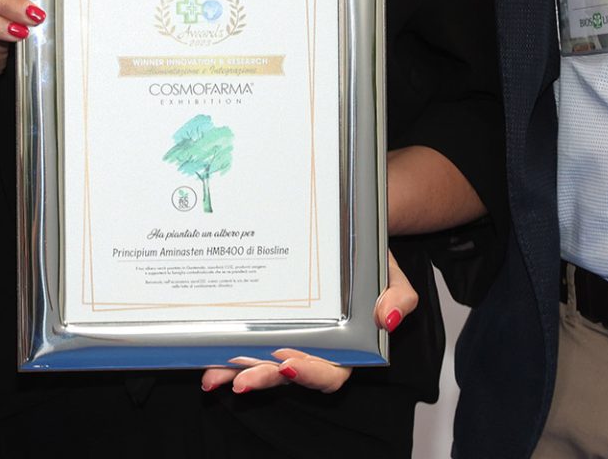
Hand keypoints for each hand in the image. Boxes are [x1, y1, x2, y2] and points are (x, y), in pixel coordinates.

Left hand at [200, 251, 417, 393]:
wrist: (347, 230)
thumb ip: (400, 297)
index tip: (290, 365)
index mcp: (347, 345)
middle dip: (265, 378)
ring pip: (262, 362)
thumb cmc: (369, 258)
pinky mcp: (265, 322)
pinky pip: (245, 341)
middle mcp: (314, 347)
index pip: (331, 372)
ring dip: (237, 372)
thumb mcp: (392, 273)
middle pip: (289, 373)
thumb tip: (387, 317)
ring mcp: (287, 336)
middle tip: (243, 378)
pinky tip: (207, 358)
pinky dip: (226, 352)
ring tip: (215, 376)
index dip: (311, 374)